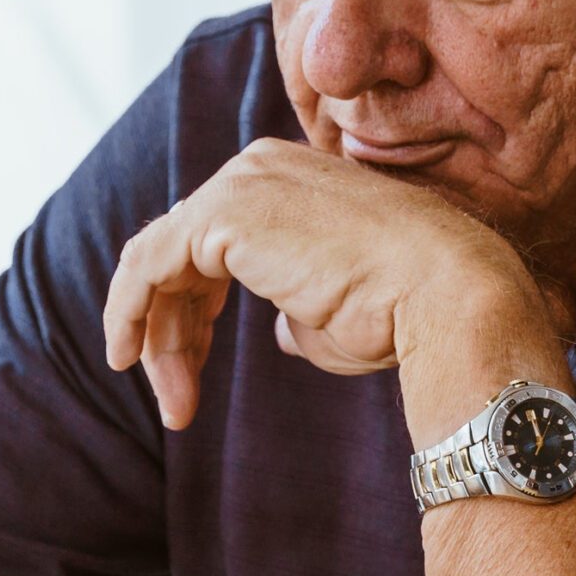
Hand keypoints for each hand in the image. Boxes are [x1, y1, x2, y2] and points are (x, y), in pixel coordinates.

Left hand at [103, 138, 548, 431]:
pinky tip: (129, 360)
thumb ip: (296, 312)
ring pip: (159, 264)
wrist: (446, 295)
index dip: (195, 312)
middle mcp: (261, 168)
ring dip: (155, 338)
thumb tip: (279, 335)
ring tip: (173, 406)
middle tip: (176, 403)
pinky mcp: (222, 215)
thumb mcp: (337, 313)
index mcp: (291, 181)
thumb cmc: (408, 313)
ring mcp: (241, 185)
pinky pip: (147, 266)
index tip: (190, 373)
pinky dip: (129, 314)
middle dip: (172, 332)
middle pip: (180, 253)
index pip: (213, 241)